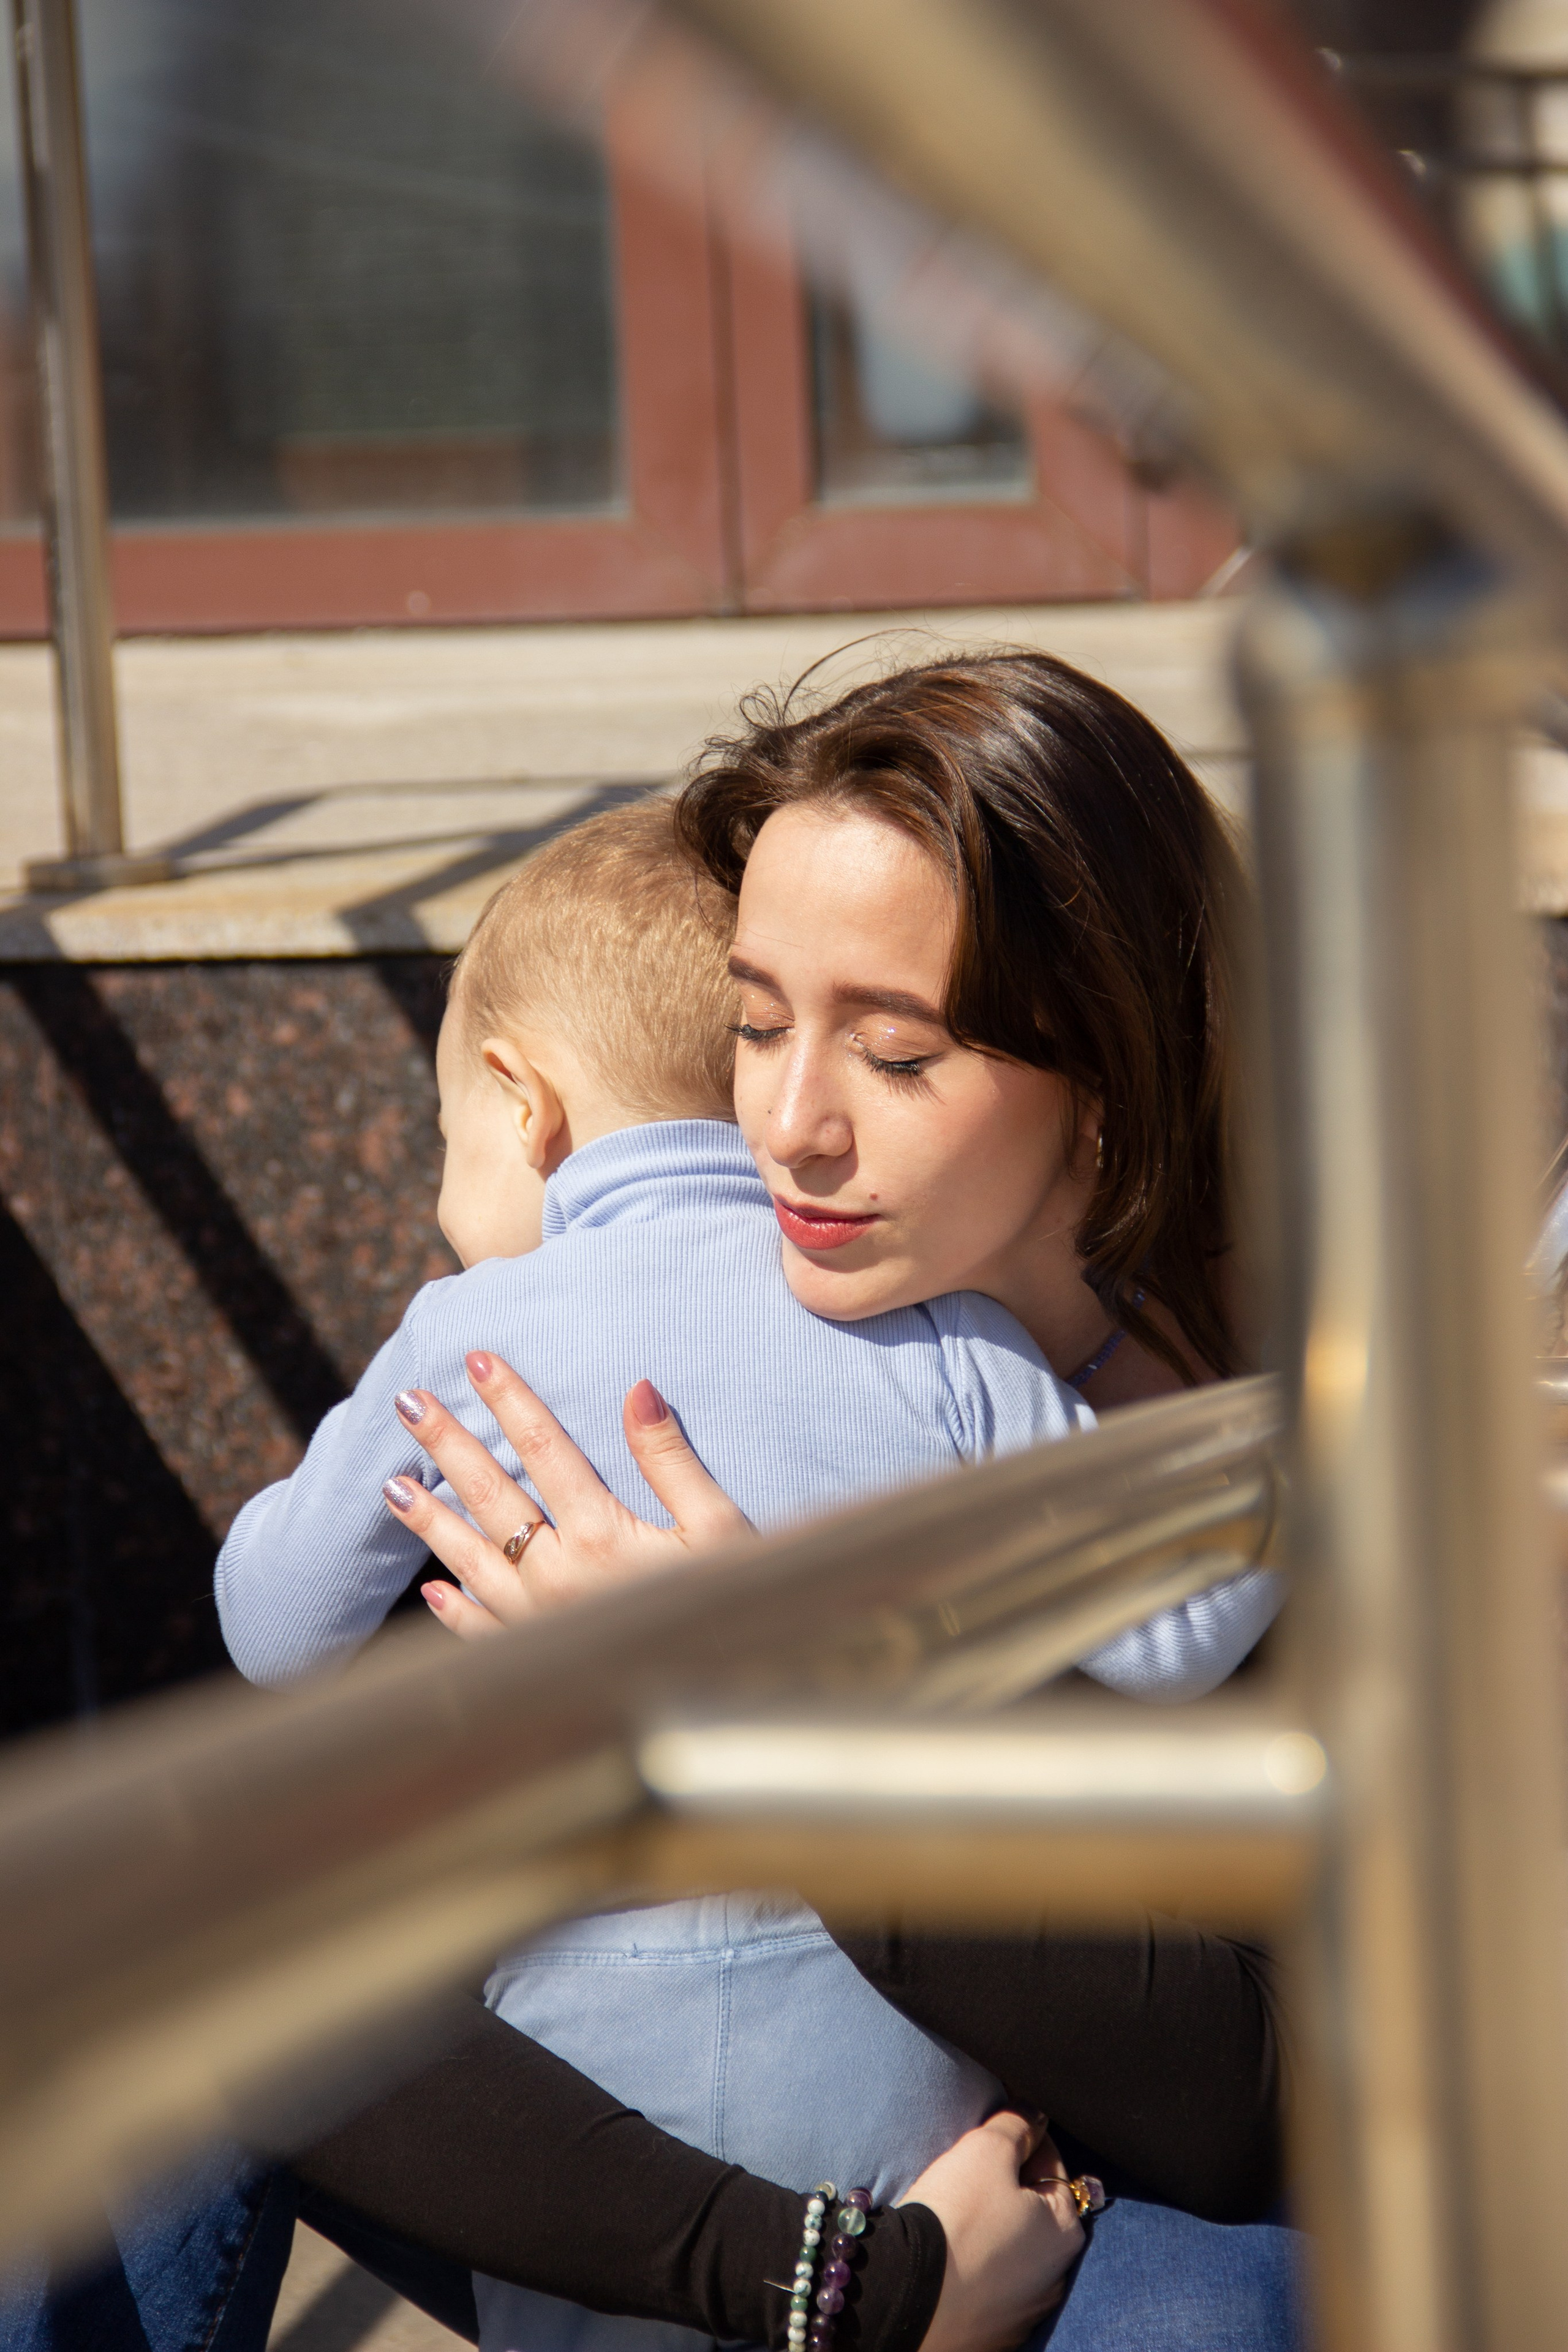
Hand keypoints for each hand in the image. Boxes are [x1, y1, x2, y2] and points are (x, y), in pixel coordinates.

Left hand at [382, 1350, 753, 1636]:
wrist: (724, 1696)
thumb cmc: (732, 1606)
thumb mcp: (718, 1527)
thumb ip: (671, 1459)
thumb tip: (637, 1390)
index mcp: (602, 1536)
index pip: (545, 1450)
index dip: (511, 1401)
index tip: (476, 1361)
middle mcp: (559, 1577)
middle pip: (492, 1496)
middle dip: (448, 1444)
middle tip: (409, 1401)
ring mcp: (542, 1621)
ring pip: (472, 1560)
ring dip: (430, 1519)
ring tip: (391, 1484)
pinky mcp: (542, 1659)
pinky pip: (485, 1631)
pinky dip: (456, 1611)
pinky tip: (433, 1590)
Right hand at [900, 2113, 1083, 2351]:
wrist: (908, 2296)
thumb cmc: (956, 2217)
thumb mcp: (987, 2149)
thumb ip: (1018, 2123)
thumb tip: (1035, 2113)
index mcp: (1066, 2230)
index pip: (1051, 2162)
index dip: (1021, 2135)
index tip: (993, 2126)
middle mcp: (1055, 2277)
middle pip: (1033, 2207)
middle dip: (1007, 2182)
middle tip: (968, 2167)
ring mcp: (1023, 2310)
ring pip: (1011, 2246)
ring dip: (992, 2224)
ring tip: (954, 2207)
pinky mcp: (991, 2330)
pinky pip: (988, 2280)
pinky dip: (976, 2260)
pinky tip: (950, 2247)